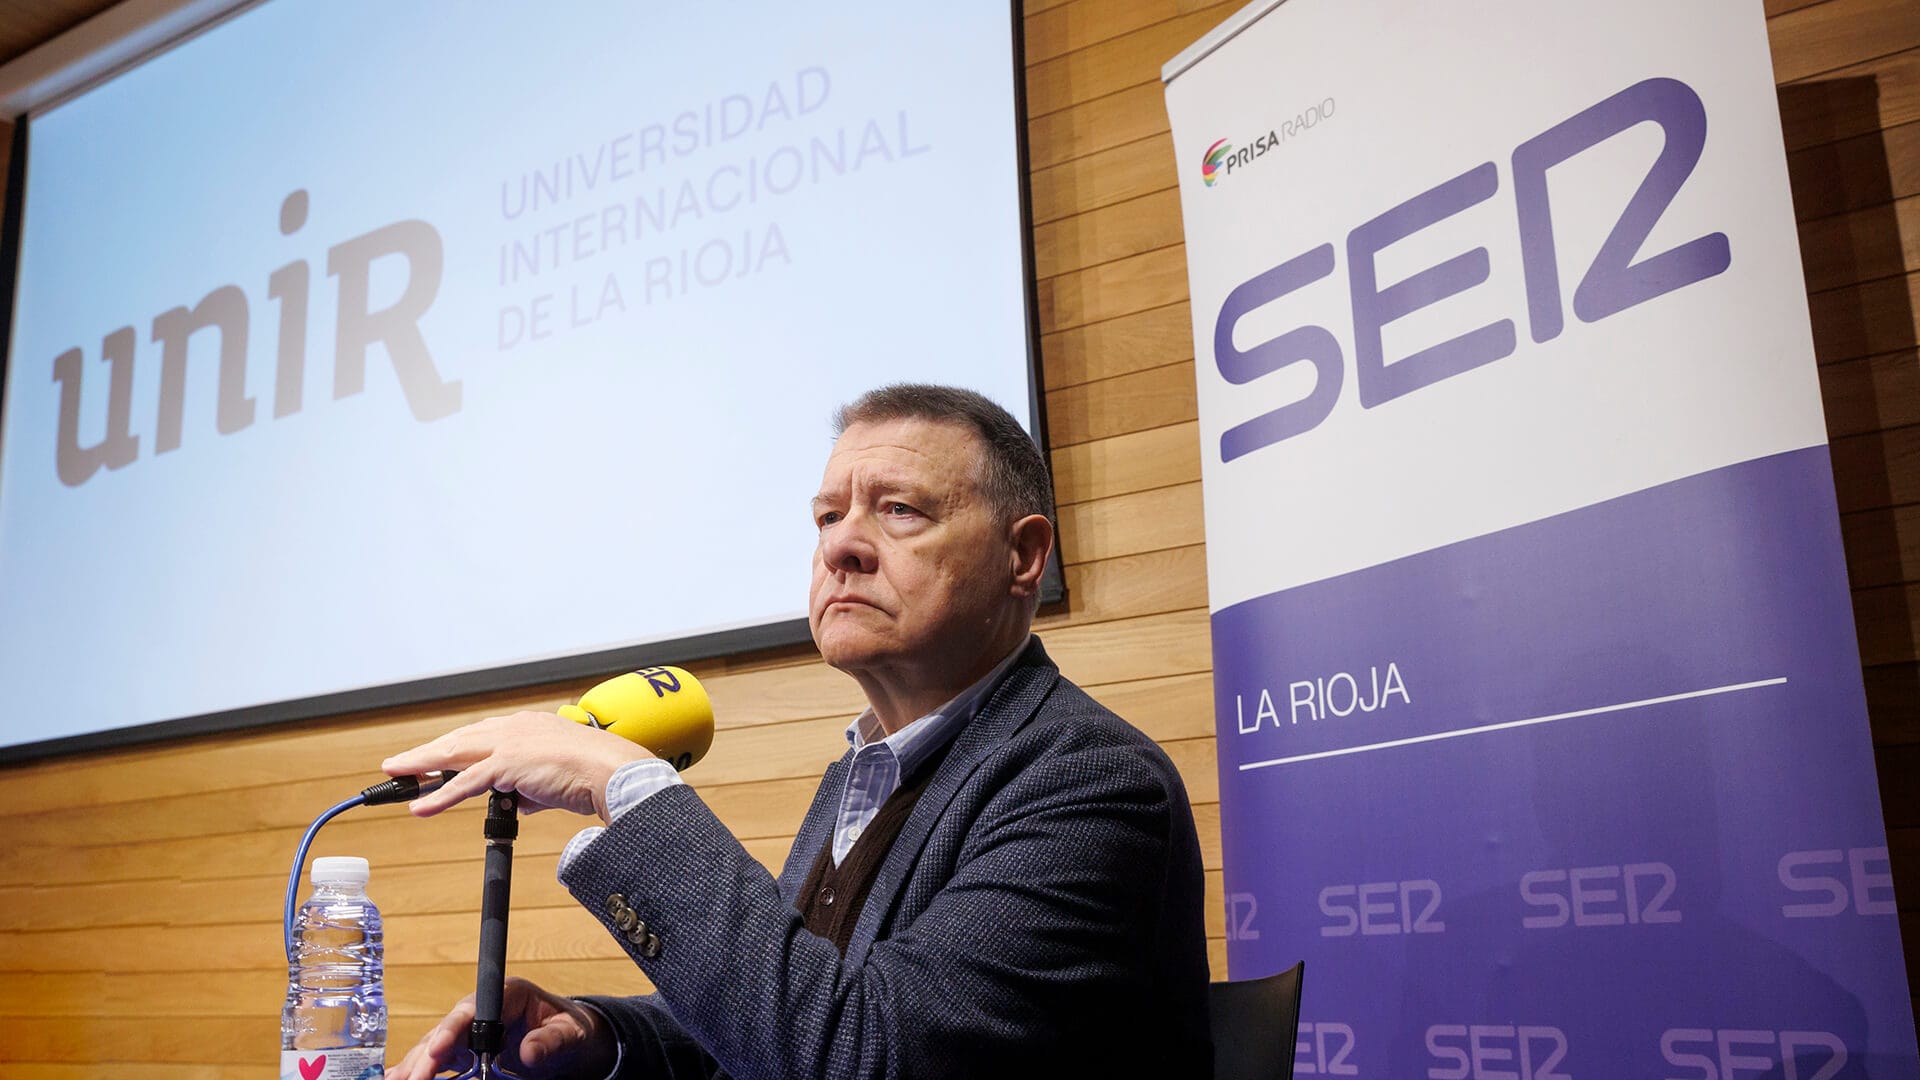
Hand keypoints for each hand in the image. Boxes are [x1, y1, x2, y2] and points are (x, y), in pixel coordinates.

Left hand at [382, 711, 653, 820]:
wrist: (613, 773)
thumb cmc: (595, 775)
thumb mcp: (556, 779)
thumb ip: (532, 788)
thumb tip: (517, 802)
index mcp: (528, 727)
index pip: (480, 736)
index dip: (453, 748)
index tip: (433, 758)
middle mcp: (515, 728)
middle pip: (459, 740)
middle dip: (426, 753)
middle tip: (399, 765)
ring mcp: (510, 743)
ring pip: (454, 755)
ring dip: (421, 767)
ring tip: (396, 777)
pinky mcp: (507, 765)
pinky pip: (464, 784)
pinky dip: (439, 796)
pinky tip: (419, 806)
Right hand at [384, 976, 617, 1079]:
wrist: (570, 1040)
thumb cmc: (569, 1029)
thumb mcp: (569, 1033)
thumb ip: (551, 1041)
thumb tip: (528, 1052)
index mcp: (508, 994)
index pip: (474, 1009)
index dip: (453, 1028)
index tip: (437, 1049)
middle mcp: (483, 1011)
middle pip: (447, 1030)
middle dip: (426, 1055)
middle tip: (411, 1079)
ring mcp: (471, 1032)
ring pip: (435, 1046)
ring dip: (414, 1064)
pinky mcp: (465, 1051)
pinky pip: (438, 1059)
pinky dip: (418, 1068)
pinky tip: (397, 1077)